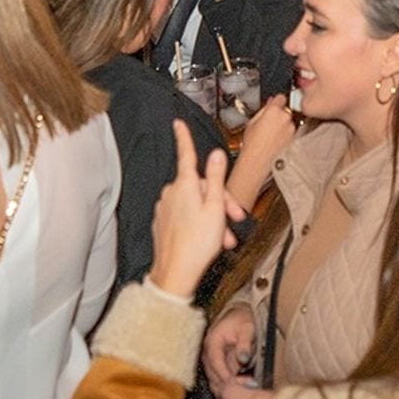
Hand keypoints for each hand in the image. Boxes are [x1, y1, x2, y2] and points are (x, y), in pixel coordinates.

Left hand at [150, 121, 240, 298]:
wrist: (175, 275)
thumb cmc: (197, 242)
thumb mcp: (215, 207)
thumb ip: (216, 177)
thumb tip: (215, 153)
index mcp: (185, 185)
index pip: (186, 154)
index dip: (183, 137)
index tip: (178, 123)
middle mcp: (171, 193)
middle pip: (200, 186)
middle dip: (220, 200)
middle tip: (235, 218)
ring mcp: (165, 209)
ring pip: (195, 204)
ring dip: (213, 217)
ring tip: (224, 238)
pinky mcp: (163, 224)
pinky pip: (185, 217)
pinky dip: (199, 224)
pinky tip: (209, 241)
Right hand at [202, 307, 256, 396]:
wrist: (238, 318)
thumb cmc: (242, 321)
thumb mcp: (247, 327)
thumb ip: (245, 342)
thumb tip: (243, 358)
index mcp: (212, 341)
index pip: (215, 361)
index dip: (223, 373)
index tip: (234, 382)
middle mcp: (207, 354)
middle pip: (213, 375)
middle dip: (229, 383)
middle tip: (247, 385)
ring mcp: (210, 364)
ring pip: (215, 382)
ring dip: (230, 387)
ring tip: (248, 385)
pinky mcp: (216, 370)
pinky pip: (219, 383)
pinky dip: (229, 387)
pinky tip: (243, 386)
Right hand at [227, 95, 296, 210]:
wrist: (257, 162)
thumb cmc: (251, 145)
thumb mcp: (251, 122)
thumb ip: (263, 109)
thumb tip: (270, 102)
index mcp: (274, 110)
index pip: (281, 97)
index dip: (276, 101)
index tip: (274, 103)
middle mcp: (285, 118)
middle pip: (285, 110)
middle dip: (279, 114)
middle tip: (269, 123)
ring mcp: (291, 128)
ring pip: (289, 121)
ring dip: (283, 125)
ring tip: (271, 134)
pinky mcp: (294, 138)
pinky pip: (290, 131)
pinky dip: (285, 134)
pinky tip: (275, 140)